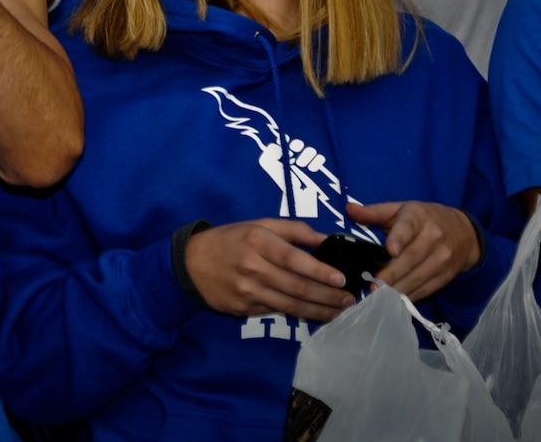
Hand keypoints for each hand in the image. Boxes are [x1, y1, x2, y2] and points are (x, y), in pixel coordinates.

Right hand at [184, 218, 355, 322]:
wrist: (191, 263)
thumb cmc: (230, 239)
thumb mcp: (258, 224)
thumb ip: (293, 230)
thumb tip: (326, 239)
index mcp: (258, 241)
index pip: (294, 259)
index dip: (319, 270)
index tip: (341, 278)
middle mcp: (253, 267)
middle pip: (297, 286)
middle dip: (327, 295)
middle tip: (350, 300)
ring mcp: (248, 291)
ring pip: (290, 305)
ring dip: (319, 311)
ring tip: (339, 312)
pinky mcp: (244, 309)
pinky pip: (276, 311)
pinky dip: (298, 315)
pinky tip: (315, 315)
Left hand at [349, 200, 482, 301]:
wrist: (464, 233)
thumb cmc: (423, 219)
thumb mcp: (400, 209)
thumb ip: (374, 212)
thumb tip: (349, 209)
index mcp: (418, 216)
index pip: (408, 226)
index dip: (399, 238)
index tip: (390, 251)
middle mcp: (433, 236)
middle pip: (411, 258)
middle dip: (392, 274)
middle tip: (374, 286)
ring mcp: (443, 258)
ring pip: (418, 277)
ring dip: (399, 289)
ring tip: (380, 298)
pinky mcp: (446, 276)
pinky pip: (426, 289)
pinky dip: (410, 296)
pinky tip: (395, 302)